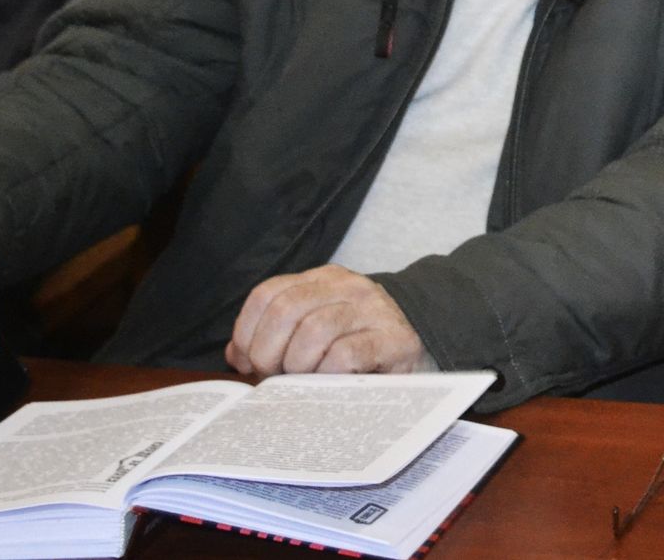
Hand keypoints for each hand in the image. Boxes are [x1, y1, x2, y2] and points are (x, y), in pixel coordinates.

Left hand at [226, 265, 429, 376]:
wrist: (426, 340)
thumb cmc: (361, 341)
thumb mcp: (318, 327)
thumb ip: (276, 335)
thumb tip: (237, 353)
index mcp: (323, 280)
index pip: (267, 294)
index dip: (247, 332)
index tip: (249, 361)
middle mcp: (347, 287)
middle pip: (285, 310)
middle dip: (268, 352)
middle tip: (274, 376)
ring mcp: (372, 311)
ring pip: (313, 331)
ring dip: (297, 366)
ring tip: (303, 381)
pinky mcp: (393, 339)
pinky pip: (345, 356)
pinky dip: (327, 375)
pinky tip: (330, 383)